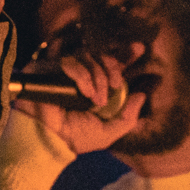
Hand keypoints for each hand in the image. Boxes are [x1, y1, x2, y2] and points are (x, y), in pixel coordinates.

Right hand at [20, 44, 144, 153]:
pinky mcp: (50, 68)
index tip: (139, 49)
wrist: (48, 141)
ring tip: (96, 98)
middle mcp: (81, 77)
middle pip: (101, 56)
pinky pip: (71, 62)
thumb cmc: (74, 139)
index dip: (125, 54)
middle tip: (115, 84)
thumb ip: (127, 118)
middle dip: (113, 68)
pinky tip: (85, 93)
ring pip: (88, 56)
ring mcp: (65, 71)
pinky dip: (83, 76)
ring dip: (98, 76)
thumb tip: (142, 95)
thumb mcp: (107, 133)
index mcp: (95, 88)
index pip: (111, 65)